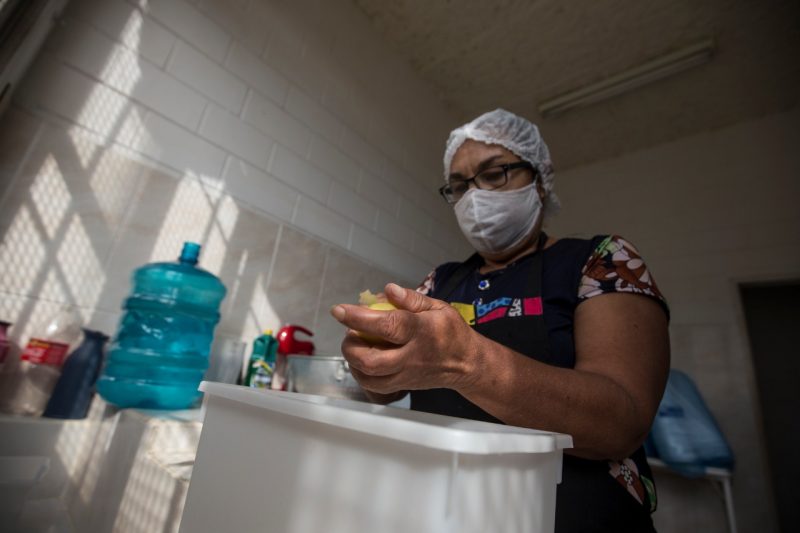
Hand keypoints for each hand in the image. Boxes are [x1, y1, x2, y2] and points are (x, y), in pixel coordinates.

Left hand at [330, 283, 480, 394]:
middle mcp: (412, 357)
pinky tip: (361, 358)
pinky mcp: (402, 385)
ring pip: (370, 377)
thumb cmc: (451, 331)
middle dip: (350, 345)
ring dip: (352, 360)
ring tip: (355, 343)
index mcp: (422, 332)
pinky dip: (360, 372)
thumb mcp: (439, 307)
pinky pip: (373, 386)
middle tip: (349, 331)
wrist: (467, 364)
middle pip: (372, 360)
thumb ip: (412, 299)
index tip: (339, 310)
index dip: (360, 317)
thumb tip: (387, 290)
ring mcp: (406, 375)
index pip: (387, 325)